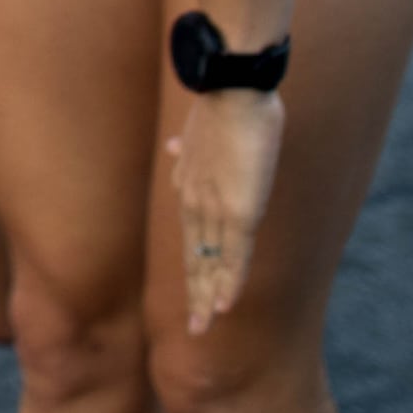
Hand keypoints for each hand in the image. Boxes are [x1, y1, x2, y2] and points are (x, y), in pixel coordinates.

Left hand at [170, 87, 285, 333]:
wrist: (230, 85)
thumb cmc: (224, 102)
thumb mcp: (200, 131)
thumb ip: (188, 149)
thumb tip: (172, 148)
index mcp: (189, 185)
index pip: (190, 237)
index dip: (192, 267)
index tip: (191, 293)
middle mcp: (197, 201)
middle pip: (194, 257)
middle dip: (194, 293)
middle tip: (192, 328)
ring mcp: (216, 207)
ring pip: (211, 262)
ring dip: (208, 297)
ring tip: (203, 327)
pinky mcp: (240, 208)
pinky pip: (234, 254)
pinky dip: (229, 282)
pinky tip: (225, 305)